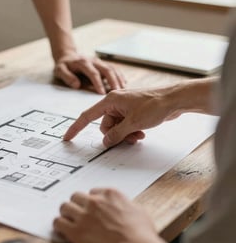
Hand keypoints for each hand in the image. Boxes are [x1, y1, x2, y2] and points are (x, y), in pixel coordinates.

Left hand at [53, 188, 170, 242]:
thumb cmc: (142, 235)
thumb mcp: (139, 211)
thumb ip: (126, 205)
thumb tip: (124, 208)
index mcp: (110, 194)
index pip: (93, 192)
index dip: (92, 201)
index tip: (92, 208)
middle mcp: (94, 202)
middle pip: (76, 196)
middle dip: (77, 204)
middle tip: (78, 213)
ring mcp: (84, 216)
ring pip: (64, 207)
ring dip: (66, 213)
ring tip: (68, 220)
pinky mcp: (76, 232)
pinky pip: (58, 223)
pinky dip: (59, 226)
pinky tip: (62, 230)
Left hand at [54, 53, 125, 93]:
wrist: (68, 56)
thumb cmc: (64, 65)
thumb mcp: (59, 70)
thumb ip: (67, 76)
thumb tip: (76, 85)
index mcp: (83, 63)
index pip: (93, 73)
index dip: (98, 83)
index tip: (102, 93)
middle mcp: (94, 61)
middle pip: (107, 69)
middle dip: (113, 81)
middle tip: (118, 93)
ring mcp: (100, 62)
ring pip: (113, 69)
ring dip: (119, 79)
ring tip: (123, 90)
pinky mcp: (104, 64)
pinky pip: (114, 69)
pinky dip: (120, 76)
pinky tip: (124, 84)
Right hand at [63, 86, 180, 147]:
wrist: (174, 99)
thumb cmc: (154, 105)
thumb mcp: (133, 123)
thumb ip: (116, 134)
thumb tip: (106, 142)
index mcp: (110, 100)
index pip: (88, 116)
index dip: (76, 127)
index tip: (68, 137)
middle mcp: (115, 103)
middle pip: (105, 126)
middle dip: (115, 135)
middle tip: (128, 138)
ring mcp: (124, 108)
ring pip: (116, 128)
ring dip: (125, 135)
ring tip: (138, 135)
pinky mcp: (132, 112)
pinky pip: (124, 126)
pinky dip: (130, 132)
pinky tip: (141, 133)